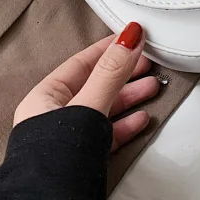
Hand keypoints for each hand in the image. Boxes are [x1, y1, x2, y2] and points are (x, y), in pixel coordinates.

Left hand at [14, 23, 157, 150]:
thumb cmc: (55, 162)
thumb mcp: (88, 107)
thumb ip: (110, 74)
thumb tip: (128, 39)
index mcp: (46, 97)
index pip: (83, 62)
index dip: (110, 47)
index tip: (132, 36)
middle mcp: (55, 116)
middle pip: (97, 84)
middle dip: (126, 72)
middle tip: (149, 61)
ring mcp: (69, 139)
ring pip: (105, 109)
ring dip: (130, 97)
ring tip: (153, 87)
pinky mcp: (82, 159)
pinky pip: (107, 133)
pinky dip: (126, 124)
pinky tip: (141, 119)